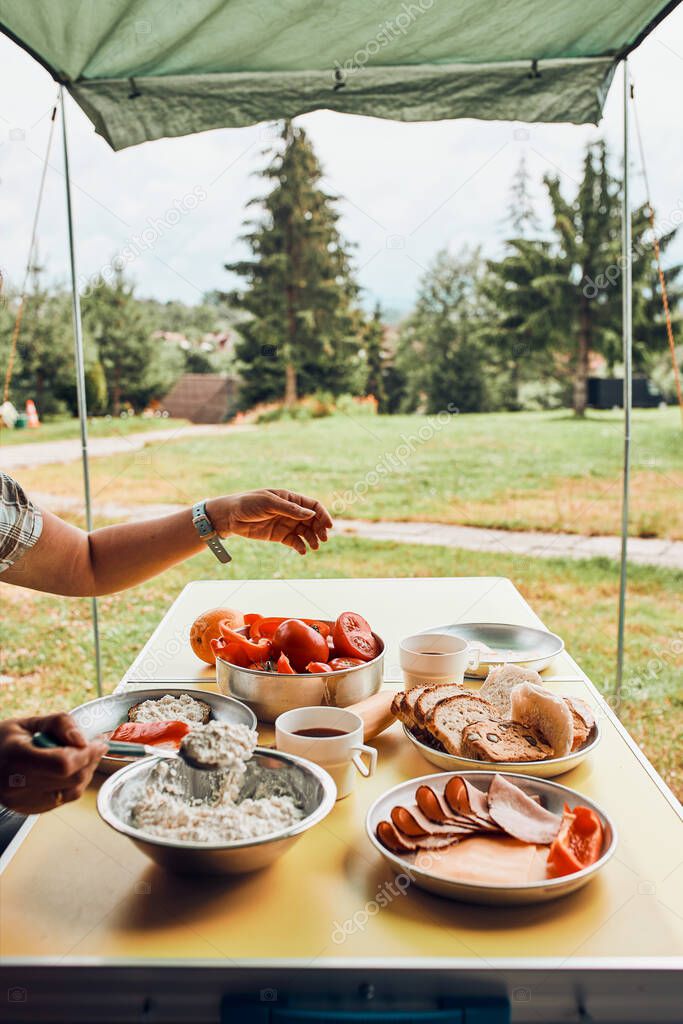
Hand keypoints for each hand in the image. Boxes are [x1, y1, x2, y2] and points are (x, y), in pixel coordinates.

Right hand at [0, 714, 106, 814]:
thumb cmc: (4, 741)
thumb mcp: (28, 722)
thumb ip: (59, 724)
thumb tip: (82, 739)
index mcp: (16, 757)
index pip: (63, 763)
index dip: (87, 754)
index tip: (99, 743)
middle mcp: (17, 785)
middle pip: (71, 778)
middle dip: (90, 761)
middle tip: (95, 747)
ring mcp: (23, 801)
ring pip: (73, 792)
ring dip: (85, 773)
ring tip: (82, 757)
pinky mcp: (30, 810)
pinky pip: (64, 800)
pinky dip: (74, 784)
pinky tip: (69, 771)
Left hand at [208, 489, 332, 555]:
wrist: (230, 517)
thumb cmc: (248, 504)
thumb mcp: (269, 503)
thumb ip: (290, 509)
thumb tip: (311, 513)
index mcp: (290, 499)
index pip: (313, 506)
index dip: (323, 515)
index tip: (329, 526)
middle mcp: (291, 511)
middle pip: (312, 520)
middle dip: (320, 529)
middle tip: (323, 539)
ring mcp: (286, 524)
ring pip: (305, 532)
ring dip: (312, 539)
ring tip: (315, 547)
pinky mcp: (279, 536)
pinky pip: (294, 542)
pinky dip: (300, 546)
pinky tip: (302, 551)